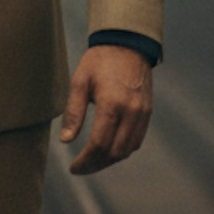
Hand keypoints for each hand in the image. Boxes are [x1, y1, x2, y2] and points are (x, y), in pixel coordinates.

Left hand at [59, 45, 152, 175]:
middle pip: (114, 152)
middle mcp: (130, 112)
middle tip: (80, 168)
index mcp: (111, 104)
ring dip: (109, 160)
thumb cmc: (99, 61)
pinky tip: (108, 149)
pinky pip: (136, 141)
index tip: (73, 168)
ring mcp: (142, 113)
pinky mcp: (147, 113)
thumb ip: (73, 112)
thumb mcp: (79, 82)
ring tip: (92, 162)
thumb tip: (65, 140)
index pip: (99, 145)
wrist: (128, 44)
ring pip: (127, 150)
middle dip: (95, 165)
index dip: (85, 161)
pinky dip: (122, 150)